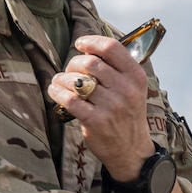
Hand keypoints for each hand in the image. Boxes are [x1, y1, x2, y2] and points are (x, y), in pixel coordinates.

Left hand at [47, 35, 154, 179]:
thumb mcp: (134, 88)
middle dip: (74, 63)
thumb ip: (117, 68)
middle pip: (90, 62)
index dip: (92, 42)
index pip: (112, 48)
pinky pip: (69, 99)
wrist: (131, 150)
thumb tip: (89, 48)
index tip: (80, 44)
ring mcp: (111, 106)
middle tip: (70, 70)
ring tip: (60, 81)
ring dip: (62, 78)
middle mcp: (126, 89)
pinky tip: (55, 91)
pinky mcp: (95, 121)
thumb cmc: (127, 114)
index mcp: (136, 76)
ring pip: (77, 80)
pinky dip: (57, 92)